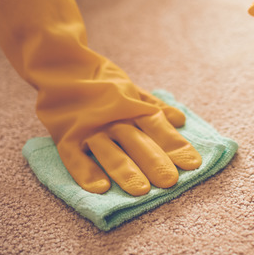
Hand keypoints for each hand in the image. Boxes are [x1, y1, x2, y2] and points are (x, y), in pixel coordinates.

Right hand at [0, 0, 200, 194]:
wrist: (60, 63)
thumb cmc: (101, 81)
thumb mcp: (132, 89)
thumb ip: (154, 106)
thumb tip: (181, 120)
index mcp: (132, 106)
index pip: (157, 127)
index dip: (174, 145)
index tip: (192, 163)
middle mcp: (113, 116)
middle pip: (137, 140)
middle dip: (154, 161)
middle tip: (170, 182)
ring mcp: (89, 127)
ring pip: (109, 150)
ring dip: (125, 170)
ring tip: (141, 191)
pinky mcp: (66, 135)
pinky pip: (75, 157)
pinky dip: (85, 172)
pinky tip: (99, 189)